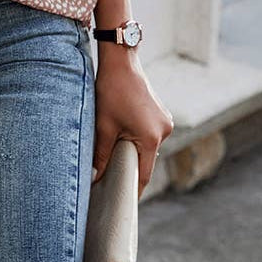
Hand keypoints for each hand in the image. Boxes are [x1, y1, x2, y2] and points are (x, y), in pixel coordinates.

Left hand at [92, 50, 174, 198]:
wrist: (121, 61)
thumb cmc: (111, 91)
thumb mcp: (104, 125)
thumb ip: (102, 154)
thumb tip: (96, 177)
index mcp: (152, 137)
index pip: (144, 174)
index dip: (133, 188)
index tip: (122, 200)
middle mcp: (164, 130)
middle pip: (146, 159)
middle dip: (130, 165)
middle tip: (111, 174)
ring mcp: (165, 121)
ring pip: (147, 145)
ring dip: (133, 148)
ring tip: (115, 145)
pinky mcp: (161, 113)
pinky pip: (149, 133)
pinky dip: (137, 136)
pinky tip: (122, 129)